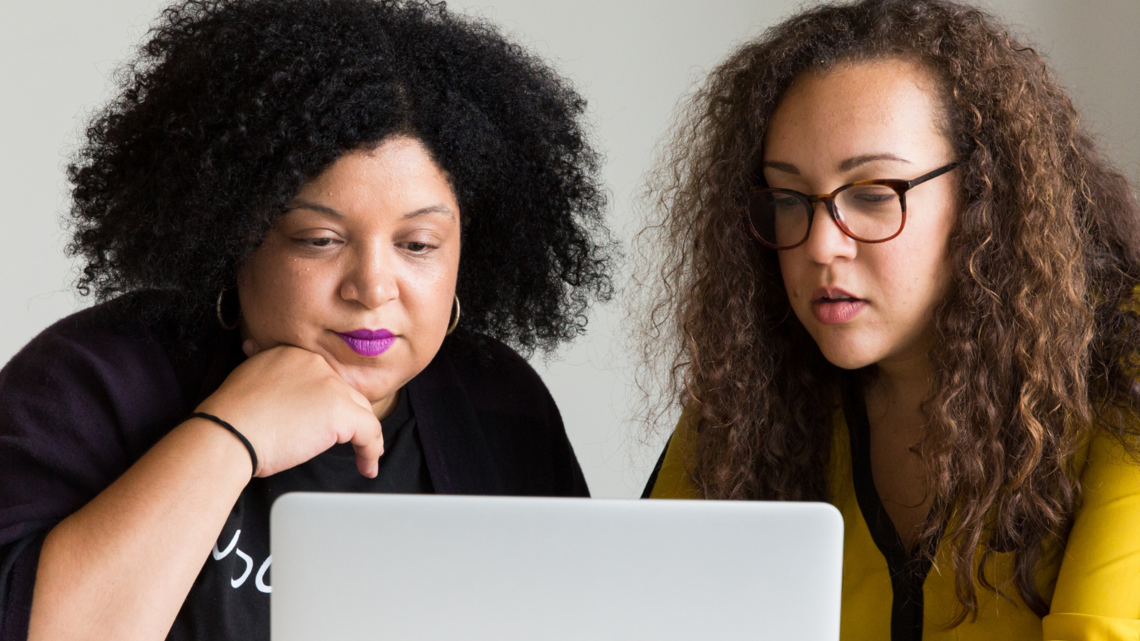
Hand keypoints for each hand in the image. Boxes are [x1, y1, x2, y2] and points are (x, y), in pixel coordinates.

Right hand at [194, 340, 383, 477]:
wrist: (228, 433)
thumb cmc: (231, 419)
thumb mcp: (250, 384)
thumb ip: (272, 382)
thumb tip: (282, 395)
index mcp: (293, 354)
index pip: (324, 379)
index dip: (328, 403)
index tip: (325, 421)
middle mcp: (315, 363)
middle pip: (345, 393)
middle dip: (347, 418)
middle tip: (346, 440)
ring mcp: (330, 386)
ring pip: (360, 410)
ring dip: (362, 435)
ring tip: (362, 456)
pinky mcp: (340, 411)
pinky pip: (369, 431)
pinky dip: (371, 450)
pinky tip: (367, 466)